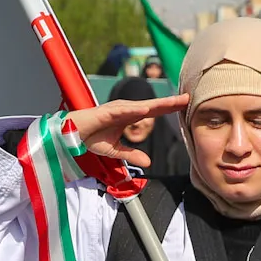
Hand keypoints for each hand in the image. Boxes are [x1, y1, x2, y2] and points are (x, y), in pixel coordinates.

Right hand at [65, 94, 189, 167]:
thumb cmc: (91, 137)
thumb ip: (132, 154)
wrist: (71, 135)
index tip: (185, 105)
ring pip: (142, 105)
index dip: (169, 108)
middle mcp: (126, 110)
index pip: (154, 111)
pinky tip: (147, 109)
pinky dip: (136, 109)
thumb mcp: (116, 151)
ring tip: (175, 102)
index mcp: (130, 117)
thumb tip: (148, 162)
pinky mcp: (106, 111)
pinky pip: (124, 110)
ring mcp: (117, 109)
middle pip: (153, 105)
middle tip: (188, 98)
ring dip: (158, 103)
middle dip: (171, 102)